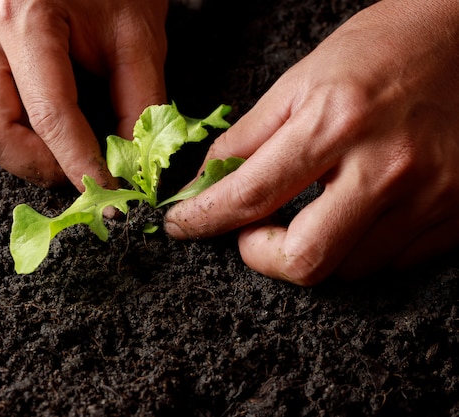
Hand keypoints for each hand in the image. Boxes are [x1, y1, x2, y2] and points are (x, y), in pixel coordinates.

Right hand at [0, 0, 167, 189]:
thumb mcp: (136, 38)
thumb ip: (139, 105)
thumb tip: (132, 165)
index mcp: (24, 16)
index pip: (51, 116)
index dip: (82, 166)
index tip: (107, 196)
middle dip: (43, 168)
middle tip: (80, 172)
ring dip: (16, 153)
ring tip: (55, 145)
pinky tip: (24, 120)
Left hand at [165, 0, 458, 285]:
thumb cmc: (383, 48)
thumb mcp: (302, 78)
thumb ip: (249, 136)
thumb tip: (207, 182)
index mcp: (336, 122)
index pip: (250, 195)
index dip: (202, 220)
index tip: (182, 225)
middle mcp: (386, 167)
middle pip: (304, 259)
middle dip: (260, 256)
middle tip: (250, 233)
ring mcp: (428, 197)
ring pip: (347, 269)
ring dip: (312, 248)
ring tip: (309, 211)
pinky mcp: (455, 215)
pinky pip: (391, 262)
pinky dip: (357, 247)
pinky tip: (353, 212)